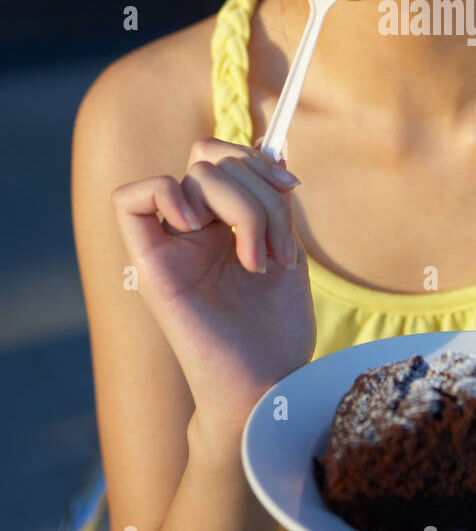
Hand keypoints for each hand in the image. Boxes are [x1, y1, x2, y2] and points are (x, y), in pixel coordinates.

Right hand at [112, 138, 315, 439]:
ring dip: (245, 209)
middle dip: (260, 194)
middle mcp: (192, 229)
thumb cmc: (277, 328)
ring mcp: (171, 245)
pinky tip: (200, 228)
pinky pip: (130, 199)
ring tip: (259, 259)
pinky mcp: (152, 266)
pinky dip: (168, 195)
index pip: (221, 156)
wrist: (268, 381)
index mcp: (221, 223)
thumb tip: (276, 148)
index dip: (255, 159)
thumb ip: (273, 200)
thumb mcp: (286, 247)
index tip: (290, 189)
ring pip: (195, 176)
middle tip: (277, 249)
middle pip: (213, 161)